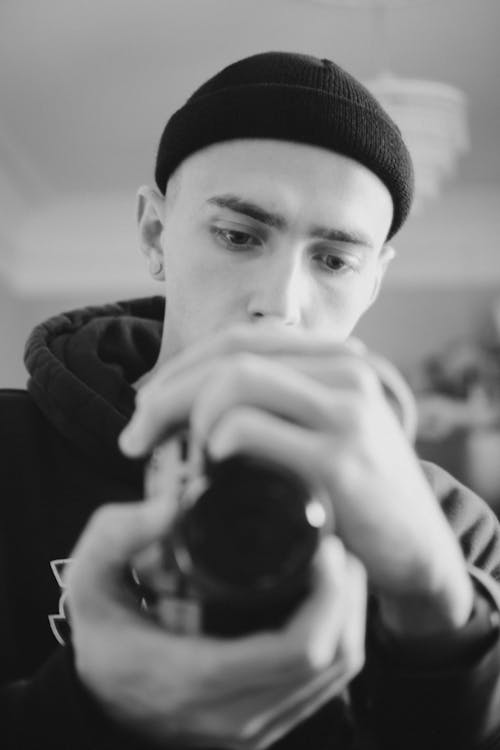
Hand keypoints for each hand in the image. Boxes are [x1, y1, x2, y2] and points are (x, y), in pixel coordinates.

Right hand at [66, 497, 366, 747]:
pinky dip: (336, 638)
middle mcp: (233, 713)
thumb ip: (118, 536)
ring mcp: (252, 725)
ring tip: (337, 568)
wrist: (96, 701)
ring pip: (336, 677)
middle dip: (347, 598)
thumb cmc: (101, 637)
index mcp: (195, 678)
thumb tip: (171, 504)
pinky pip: (324, 686)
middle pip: (332, 661)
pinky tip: (325, 601)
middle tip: (337, 548)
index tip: (327, 548)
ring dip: (349, 617)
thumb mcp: (91, 581)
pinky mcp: (262, 723)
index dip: (328, 596)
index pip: (299, 649)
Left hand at [120, 325, 472, 635]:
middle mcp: (347, 371)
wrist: (420, 550)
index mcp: (338, 359)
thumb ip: (282, 406)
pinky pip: (250, 427)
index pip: (241, 339)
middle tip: (134, 437)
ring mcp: (347, 411)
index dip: (182, 367)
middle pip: (229, 356)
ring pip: (235, 380)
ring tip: (178, 456)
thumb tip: (191, 408)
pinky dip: (214, 442)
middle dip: (166, 393)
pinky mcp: (341, 459)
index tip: (146, 409)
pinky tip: (212, 465)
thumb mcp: (327, 432)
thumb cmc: (360, 491)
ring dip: (184, 416)